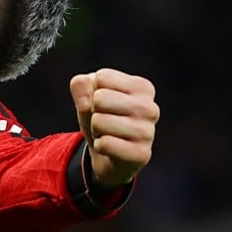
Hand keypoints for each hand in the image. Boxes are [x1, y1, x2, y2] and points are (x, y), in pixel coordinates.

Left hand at [70, 69, 157, 187]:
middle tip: (105, 121)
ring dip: (96, 129)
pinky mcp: (141, 154)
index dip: (94, 92)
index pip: (103, 77)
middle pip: (100, 98)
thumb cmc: (102, 116)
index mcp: (143, 88)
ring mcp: (148, 132)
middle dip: (94, 111)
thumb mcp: (88, 94)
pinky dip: (99, 146)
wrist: (108, 154)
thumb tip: (86, 104)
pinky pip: (104, 143)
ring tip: (108, 134)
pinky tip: (111, 149)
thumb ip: (80, 84)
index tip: (106, 105)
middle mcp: (151, 108)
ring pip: (99, 121)